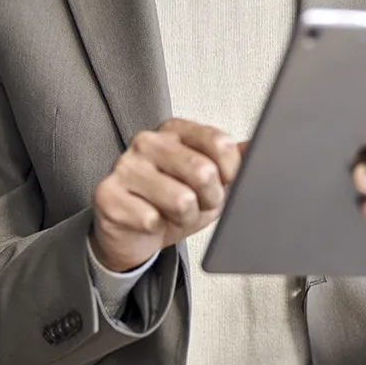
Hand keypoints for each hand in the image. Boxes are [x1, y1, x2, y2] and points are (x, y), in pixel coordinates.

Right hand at [91, 118, 241, 272]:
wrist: (133, 234)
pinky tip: (149, 221)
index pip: (219, 142)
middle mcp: (148, 141)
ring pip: (180, 200)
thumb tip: (258, 145)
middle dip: (210, 199)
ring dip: (185, 218)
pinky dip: (157, 229)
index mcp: (175, 130)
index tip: (225, 183)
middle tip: (199, 204)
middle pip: (203, 171)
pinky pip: (151, 219)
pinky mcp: (107, 193)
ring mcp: (124, 165)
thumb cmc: (172, 203)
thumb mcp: (211, 181)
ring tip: (174, 214)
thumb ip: (235, 161)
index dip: (231, 172)